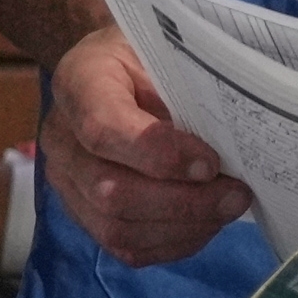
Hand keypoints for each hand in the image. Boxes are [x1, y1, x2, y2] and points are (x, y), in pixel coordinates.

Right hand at [43, 26, 251, 265]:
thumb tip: (230, 141)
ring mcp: (67, 183)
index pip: (102, 128)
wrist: (114, 74)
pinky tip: (206, 224)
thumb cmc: (145, 58)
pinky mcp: (84, 215)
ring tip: (227, 209)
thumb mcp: (165, 51)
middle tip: (236, 195)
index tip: (210, 162)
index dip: (158, 153)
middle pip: (110, 191)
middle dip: (183, 202)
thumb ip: (186, 89)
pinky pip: (125, 247)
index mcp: (77, 83)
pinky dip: (173, 243)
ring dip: (183, 227)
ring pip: (116, 228)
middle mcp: (60, 139)